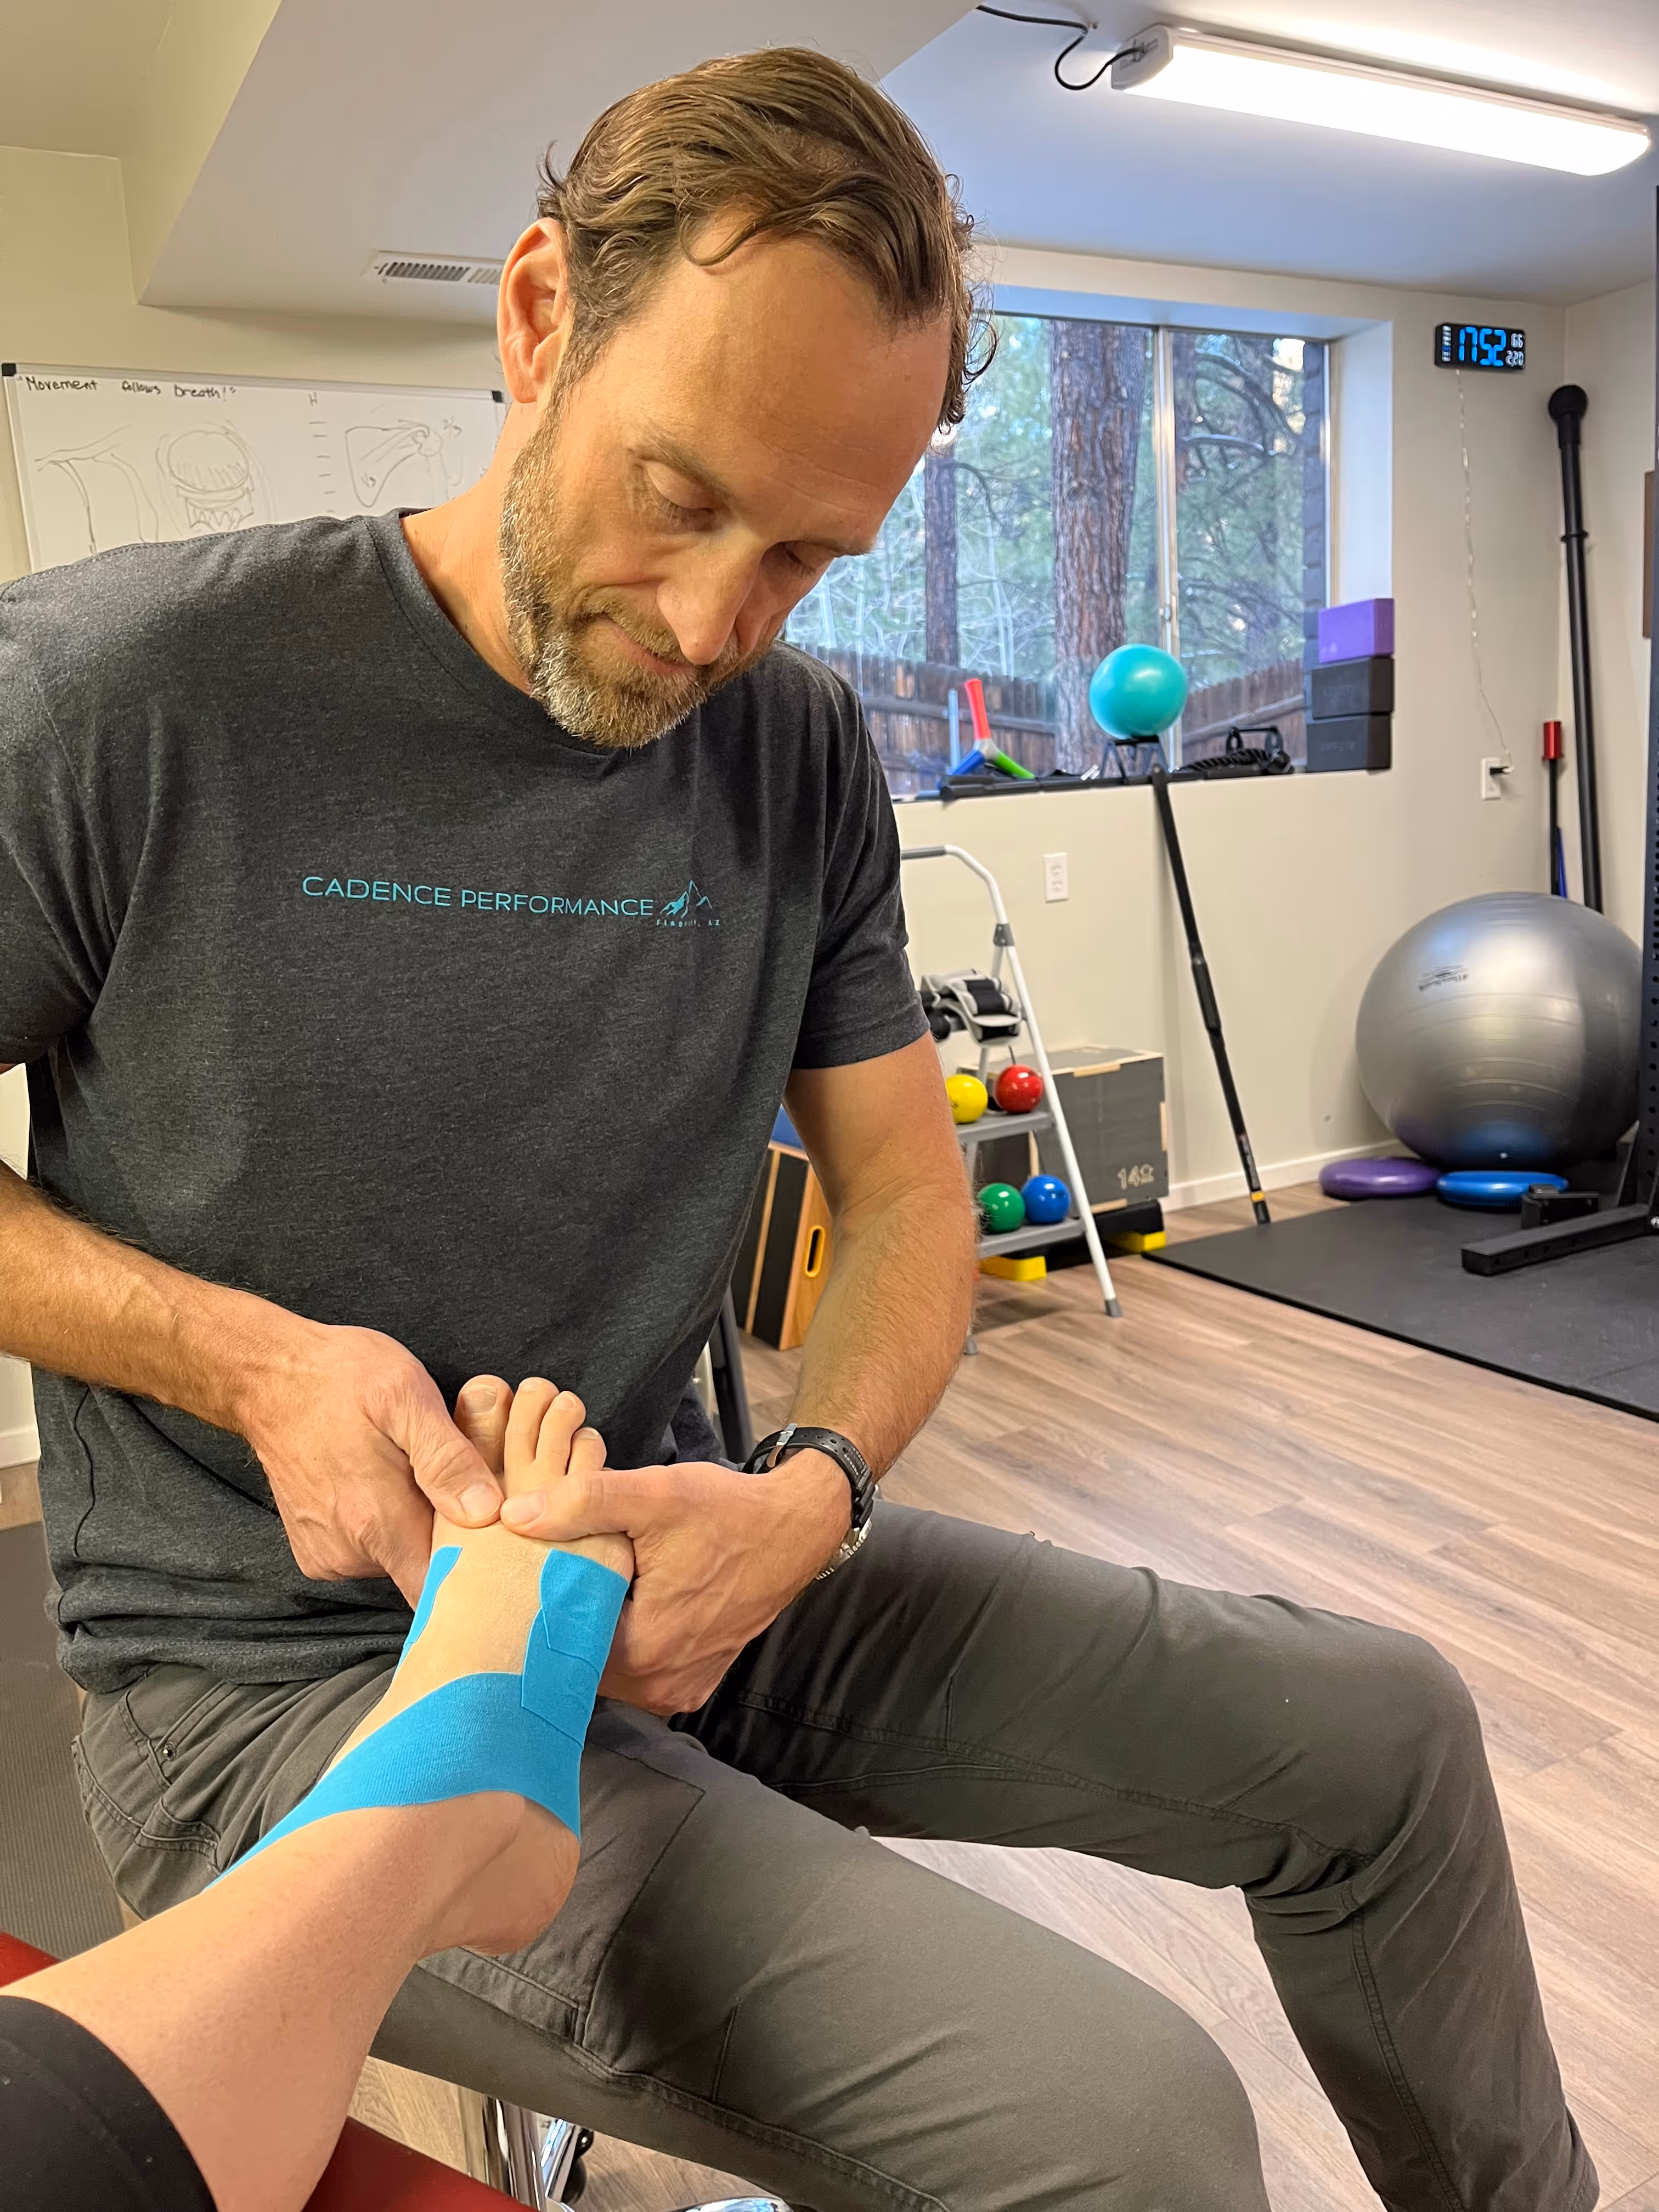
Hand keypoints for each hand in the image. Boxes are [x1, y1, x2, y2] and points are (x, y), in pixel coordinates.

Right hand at [239, 1321, 504, 1604]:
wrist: (268, 1376)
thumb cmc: (340, 1378)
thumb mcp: (404, 1396)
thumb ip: (446, 1459)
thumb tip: (485, 1512)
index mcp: (377, 1522)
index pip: (438, 1589)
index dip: (476, 1576)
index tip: (498, 1548)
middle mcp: (349, 1553)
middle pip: (426, 1573)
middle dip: (452, 1539)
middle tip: (460, 1483)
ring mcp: (329, 1555)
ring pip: (400, 1560)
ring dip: (419, 1527)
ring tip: (418, 1475)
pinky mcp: (317, 1550)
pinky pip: (371, 1552)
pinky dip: (388, 1525)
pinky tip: (388, 1484)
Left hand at [500, 1450, 849, 1712]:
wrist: (793, 1528)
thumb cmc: (727, 1513)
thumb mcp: (654, 1496)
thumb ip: (582, 1503)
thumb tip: (515, 1515)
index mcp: (643, 1652)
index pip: (557, 1643)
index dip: (536, 1604)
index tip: (522, 1572)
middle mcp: (658, 1686)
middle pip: (578, 1659)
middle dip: (560, 1617)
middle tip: (545, 1570)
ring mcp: (677, 1690)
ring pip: (604, 1665)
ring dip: (588, 1629)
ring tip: (578, 1581)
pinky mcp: (690, 1682)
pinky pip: (634, 1669)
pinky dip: (619, 1638)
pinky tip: (616, 1600)